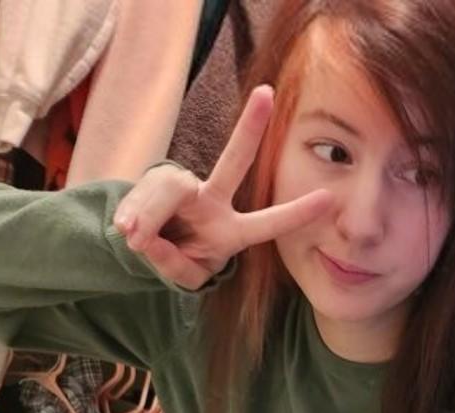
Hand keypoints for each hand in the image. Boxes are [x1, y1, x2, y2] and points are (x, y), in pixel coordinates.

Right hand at [112, 85, 333, 289]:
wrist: (143, 245)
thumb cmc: (178, 260)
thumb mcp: (184, 274)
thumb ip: (173, 264)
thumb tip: (146, 238)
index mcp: (232, 231)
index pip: (267, 223)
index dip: (295, 213)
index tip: (328, 198)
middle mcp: (214, 201)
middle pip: (234, 162)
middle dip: (250, 129)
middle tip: (267, 96)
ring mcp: (186, 187)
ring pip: (170, 189)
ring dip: (149, 216)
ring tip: (134, 237)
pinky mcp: (157, 179)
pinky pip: (144, 196)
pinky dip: (133, 216)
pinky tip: (126, 230)